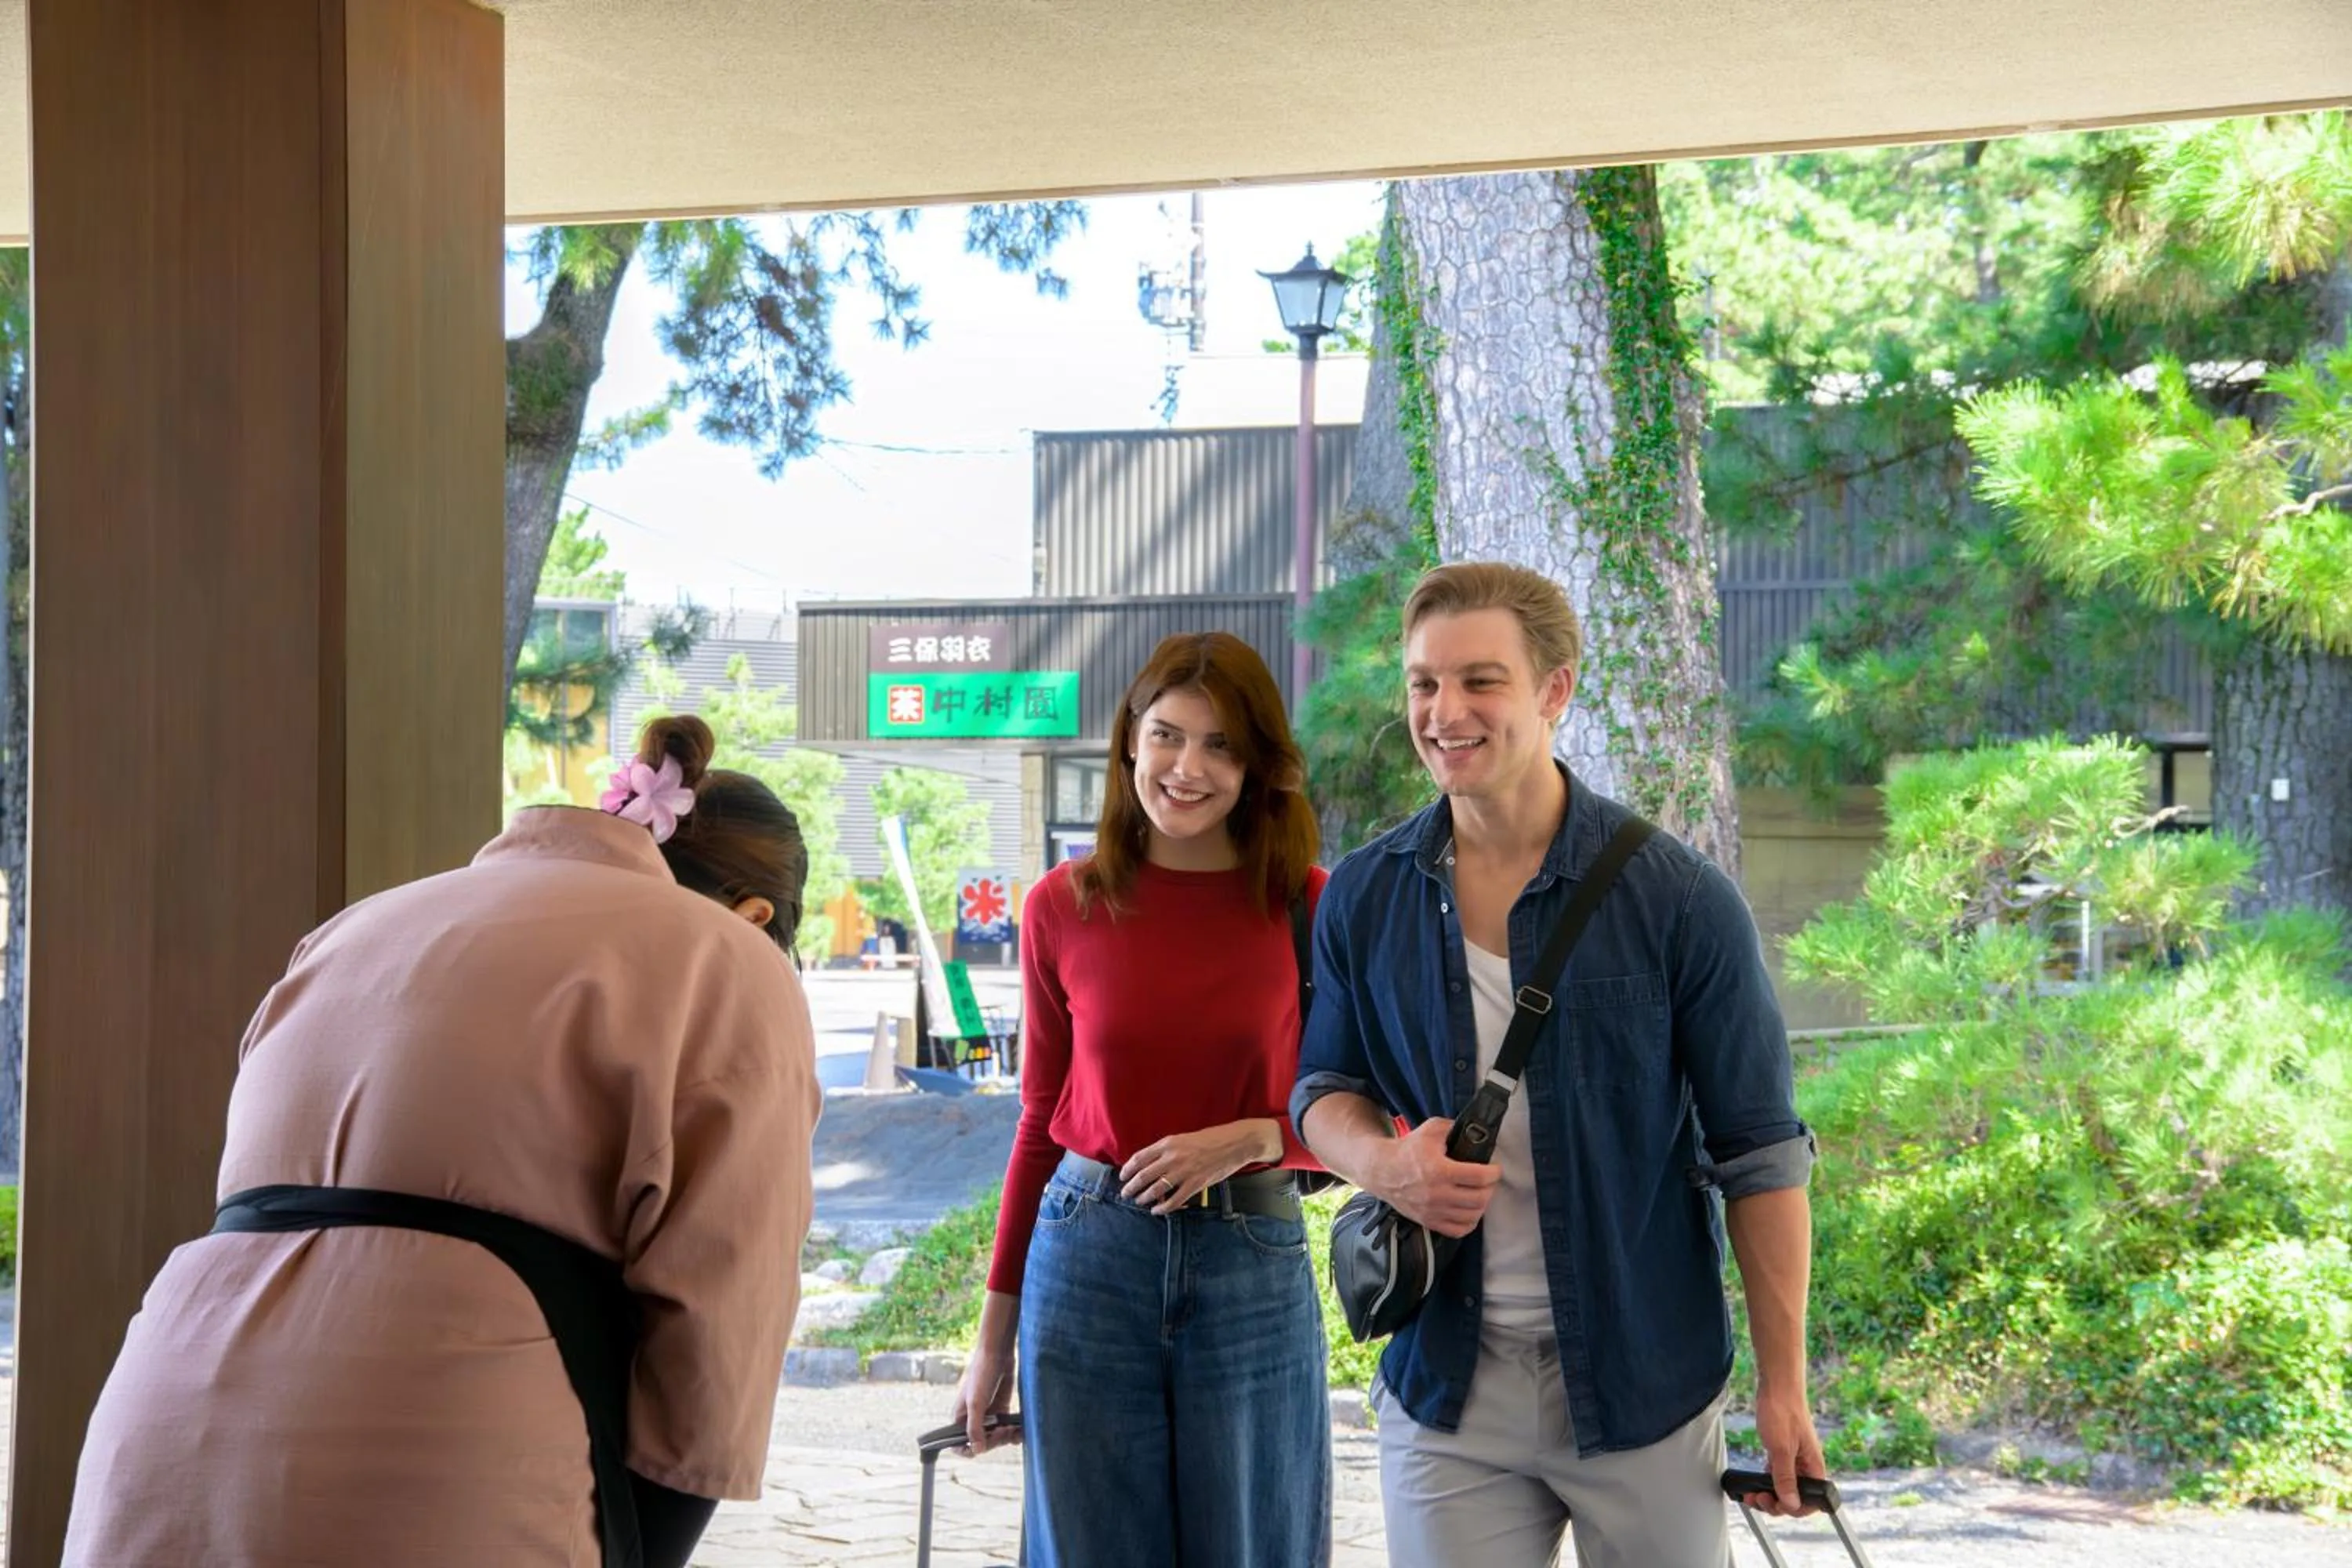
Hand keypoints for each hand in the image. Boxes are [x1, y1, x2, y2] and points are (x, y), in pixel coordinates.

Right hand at [951, 1337, 1020, 1455]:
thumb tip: (977, 1450)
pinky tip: (1021, 1430)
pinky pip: (1006, 1427)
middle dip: (994, 1440)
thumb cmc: (981, 1374)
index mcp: (961, 1418)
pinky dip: (1014, 1431)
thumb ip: (975, 1428)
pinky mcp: (1001, 1409)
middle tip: (1005, 1430)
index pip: (958, 1444)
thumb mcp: (976, 1402)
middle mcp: (973, 1419)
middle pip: (982, 1443)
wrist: (998, 1353)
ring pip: (996, 1437)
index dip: (968, 1450)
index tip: (983, 1448)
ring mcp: (988, 1415)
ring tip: (1016, 1431)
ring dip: (1006, 1437)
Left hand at [1118, 1119, 1280, 1214]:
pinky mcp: (1195, 1185)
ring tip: (1139, 1201)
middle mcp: (1172, 1158)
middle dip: (1131, 1187)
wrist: (1234, 1143)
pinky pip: (1174, 1201)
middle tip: (1125, 1193)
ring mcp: (1184, 1172)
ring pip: (1155, 1190)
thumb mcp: (1183, 1139)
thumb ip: (1166, 1151)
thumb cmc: (1210, 1139)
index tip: (1123, 1177)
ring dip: (1144, 1198)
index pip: (1139, 1158)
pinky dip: (1162, 1208)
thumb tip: (1150, 1165)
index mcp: (1167, 1144)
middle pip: (1143, 1176)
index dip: (1128, 1170)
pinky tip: (1157, 1210)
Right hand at [1372, 1117, 1500, 1237]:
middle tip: (1488, 1181)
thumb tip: (1476, 1132)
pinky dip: (1469, 1223)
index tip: (1495, 1168)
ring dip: (1482, 1205)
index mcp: (1439, 1169)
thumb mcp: (1431, 1130)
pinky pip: (1458, 1231)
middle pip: (1479, 1199)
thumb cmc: (1408, 1149)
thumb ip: (1454, 1128)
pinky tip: (1469, 1211)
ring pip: (1472, 1216)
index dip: (1493, 1172)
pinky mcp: (1428, 1221)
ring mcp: (1433, 1211)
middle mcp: (1437, 1193)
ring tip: (1480, 1194)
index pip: (1479, 1177)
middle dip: (1490, 1188)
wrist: (1382, 1170)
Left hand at [1743, 1380, 1826, 1517]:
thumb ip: (1785, 1478)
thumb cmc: (1783, 1411)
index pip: (1811, 1501)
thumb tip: (1791, 1504)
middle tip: (1758, 1498)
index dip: (1794, 1509)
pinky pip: (1777, 1475)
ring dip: (1769, 1494)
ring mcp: (1795, 1459)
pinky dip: (1767, 1481)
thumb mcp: (1781, 1449)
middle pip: (1796, 1497)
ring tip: (1752, 1493)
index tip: (1775, 1505)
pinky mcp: (1783, 1452)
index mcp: (1814, 1467)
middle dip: (1777, 1503)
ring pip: (1785, 1487)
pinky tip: (1756, 1481)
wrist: (1777, 1386)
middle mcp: (1806, 1466)